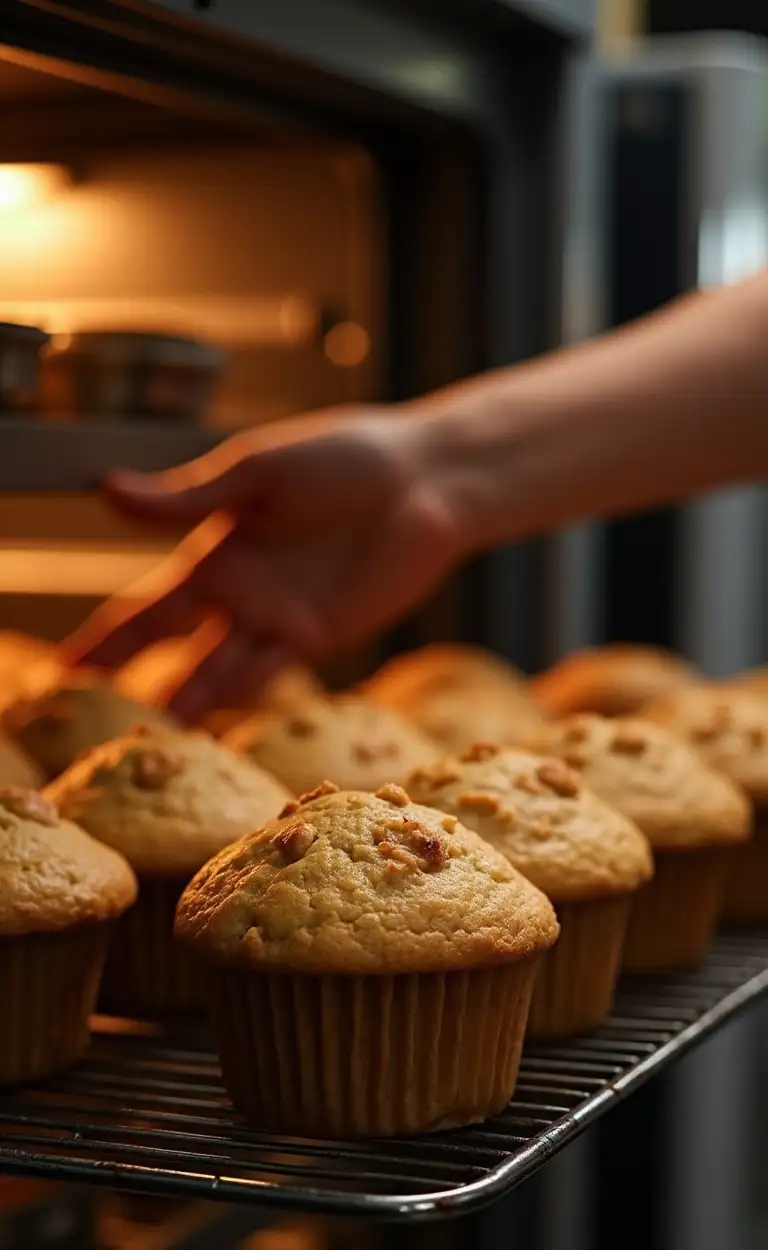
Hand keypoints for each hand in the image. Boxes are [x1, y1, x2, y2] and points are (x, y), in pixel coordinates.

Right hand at [64, 406, 466, 721]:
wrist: (426, 479)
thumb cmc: (343, 457)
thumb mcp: (256, 472)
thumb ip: (187, 498)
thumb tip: (104, 490)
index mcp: (213, 551)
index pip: (143, 609)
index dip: (102, 643)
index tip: (62, 674)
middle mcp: (237, 595)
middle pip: (170, 651)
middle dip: (128, 687)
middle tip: (86, 730)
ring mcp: (277, 622)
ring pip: (216, 676)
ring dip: (183, 708)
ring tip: (147, 744)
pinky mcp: (320, 638)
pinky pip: (269, 678)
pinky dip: (236, 702)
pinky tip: (206, 729)